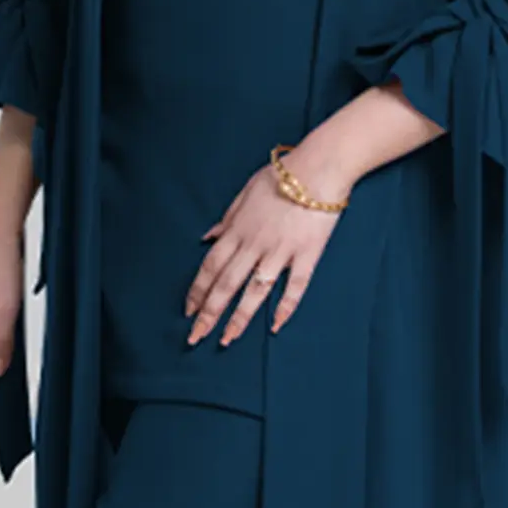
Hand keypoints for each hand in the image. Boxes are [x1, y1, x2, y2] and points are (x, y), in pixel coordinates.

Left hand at [184, 155, 346, 346]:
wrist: (319, 167)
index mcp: (238, 229)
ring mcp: (281, 251)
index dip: (197, 291)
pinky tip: (275, 326)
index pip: (211, 266)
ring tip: (227, 340)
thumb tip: (207, 237)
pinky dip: (285, 307)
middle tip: (196, 337)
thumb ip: (226, 218)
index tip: (188, 311)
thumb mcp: (245, 192)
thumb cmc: (282, 175)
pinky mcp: (306, 255)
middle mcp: (255, 244)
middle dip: (209, 313)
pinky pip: (295, 286)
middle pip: (226, 284)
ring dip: (239, 318)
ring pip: (254, 291)